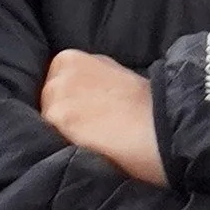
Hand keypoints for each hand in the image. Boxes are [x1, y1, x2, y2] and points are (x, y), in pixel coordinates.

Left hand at [40, 50, 165, 184]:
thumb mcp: (114, 75)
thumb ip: (88, 79)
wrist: (161, 125)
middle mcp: (59, 73)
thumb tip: (77, 95)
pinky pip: (52, 138)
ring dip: (64, 134)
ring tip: (92, 142)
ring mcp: (55, 95)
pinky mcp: (56, 118)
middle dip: (64, 116)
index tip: (87, 116)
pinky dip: (66, 147)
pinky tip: (88, 150)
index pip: (55, 85)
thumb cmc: (146, 106)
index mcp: (71, 59)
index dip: (70, 104)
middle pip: (48, 101)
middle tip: (90, 131)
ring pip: (48, 121)